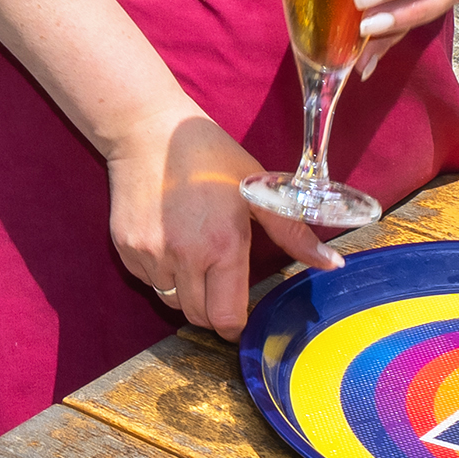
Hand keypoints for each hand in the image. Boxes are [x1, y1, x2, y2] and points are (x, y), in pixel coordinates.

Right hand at [109, 120, 328, 337]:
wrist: (147, 130)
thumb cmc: (208, 155)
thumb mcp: (257, 189)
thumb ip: (293, 234)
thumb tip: (332, 265)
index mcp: (222, 245)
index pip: (226, 318)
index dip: (236, 327)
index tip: (240, 320)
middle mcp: (184, 257)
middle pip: (199, 317)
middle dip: (213, 312)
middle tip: (221, 286)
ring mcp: (150, 254)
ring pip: (172, 301)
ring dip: (187, 292)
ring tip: (194, 257)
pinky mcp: (125, 248)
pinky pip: (148, 281)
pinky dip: (161, 274)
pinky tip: (169, 241)